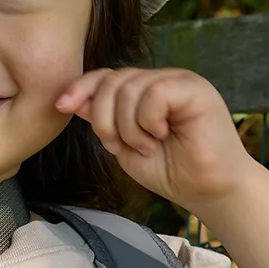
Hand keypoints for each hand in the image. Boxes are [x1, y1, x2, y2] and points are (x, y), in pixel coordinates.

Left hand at [56, 67, 252, 219]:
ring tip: (147, 146)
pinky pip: (154, 94)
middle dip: (104, 118)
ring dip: (128, 127)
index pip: (107, 76)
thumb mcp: (124, 145)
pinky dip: (147, 122)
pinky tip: (160, 137)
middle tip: (119, 145)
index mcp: (145, 91)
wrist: (207, 191)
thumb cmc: (171, 172)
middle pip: (113, 81)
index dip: (82, 87)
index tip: (61, 106)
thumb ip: (102, 121)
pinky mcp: (195, 89)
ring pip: (130, 88)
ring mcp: (180, 81)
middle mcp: (162, 80)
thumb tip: (71, 99)